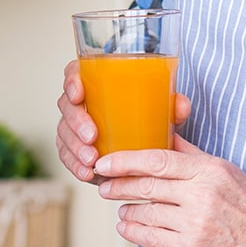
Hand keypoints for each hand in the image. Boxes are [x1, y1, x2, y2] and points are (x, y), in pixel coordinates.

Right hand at [55, 60, 192, 184]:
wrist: (144, 139)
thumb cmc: (147, 115)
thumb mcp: (161, 108)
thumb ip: (172, 105)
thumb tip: (181, 106)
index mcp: (95, 82)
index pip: (73, 73)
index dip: (71, 82)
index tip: (80, 94)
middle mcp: (81, 102)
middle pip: (66, 105)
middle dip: (76, 122)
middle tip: (92, 136)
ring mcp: (74, 126)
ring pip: (64, 132)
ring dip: (74, 147)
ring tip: (91, 160)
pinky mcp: (74, 148)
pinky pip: (66, 155)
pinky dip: (74, 165)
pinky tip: (86, 173)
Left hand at [94, 134, 245, 246]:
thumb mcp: (224, 171)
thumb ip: (191, 154)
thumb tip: (164, 133)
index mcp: (208, 171)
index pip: (157, 159)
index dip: (125, 160)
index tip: (105, 162)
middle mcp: (200, 195)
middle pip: (146, 185)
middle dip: (118, 185)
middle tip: (103, 184)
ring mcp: (195, 224)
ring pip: (146, 212)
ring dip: (126, 210)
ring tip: (121, 208)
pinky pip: (152, 238)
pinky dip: (134, 231)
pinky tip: (128, 226)